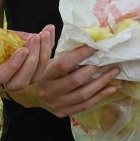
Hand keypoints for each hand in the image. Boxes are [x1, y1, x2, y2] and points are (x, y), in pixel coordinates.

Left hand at [0, 21, 49, 95]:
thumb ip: (11, 37)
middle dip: (44, 55)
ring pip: (23, 80)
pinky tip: (21, 50)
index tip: (51, 30)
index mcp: (4, 68)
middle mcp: (0, 79)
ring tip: (36, 41)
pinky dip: (16, 64)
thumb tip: (35, 35)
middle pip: (33, 75)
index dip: (45, 49)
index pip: (32, 65)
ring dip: (33, 60)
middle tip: (47, 35)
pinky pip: (4, 77)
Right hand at [3, 40, 119, 117]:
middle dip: (94, 69)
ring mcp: (56, 104)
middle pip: (75, 81)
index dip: (80, 54)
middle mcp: (48, 91)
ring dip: (101, 83)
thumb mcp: (34, 58)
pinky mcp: (62, 112)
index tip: (94, 45)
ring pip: (83, 95)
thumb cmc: (32, 73)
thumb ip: (44, 44)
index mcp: (41, 76)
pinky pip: (84, 106)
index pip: (63, 64)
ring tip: (114, 72)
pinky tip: (111, 88)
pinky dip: (99, 97)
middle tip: (108, 59)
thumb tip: (50, 28)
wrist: (25, 96)